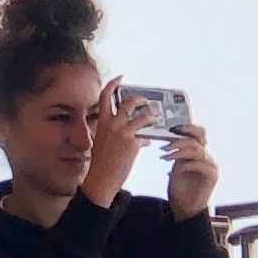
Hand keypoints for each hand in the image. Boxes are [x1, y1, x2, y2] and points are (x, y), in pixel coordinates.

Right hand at [79, 77, 150, 206]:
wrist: (101, 179)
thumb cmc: (102, 164)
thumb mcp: (105, 144)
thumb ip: (118, 135)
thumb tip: (140, 137)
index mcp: (101, 123)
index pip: (104, 97)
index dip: (112, 85)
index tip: (120, 78)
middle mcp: (111, 124)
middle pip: (127, 102)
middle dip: (140, 99)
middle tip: (146, 101)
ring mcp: (122, 132)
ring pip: (142, 115)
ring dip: (152, 115)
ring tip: (156, 117)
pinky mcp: (132, 142)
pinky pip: (146, 133)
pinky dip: (150, 135)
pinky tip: (152, 140)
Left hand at [163, 123, 219, 219]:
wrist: (183, 208)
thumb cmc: (179, 188)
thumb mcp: (175, 165)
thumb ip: (176, 152)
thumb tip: (169, 137)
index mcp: (199, 153)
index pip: (199, 134)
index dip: (188, 127)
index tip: (173, 127)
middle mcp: (207, 157)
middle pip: (198, 139)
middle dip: (180, 139)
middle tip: (165, 145)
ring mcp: (211, 166)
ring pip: (196, 150)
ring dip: (178, 152)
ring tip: (164, 156)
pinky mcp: (212, 175)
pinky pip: (198, 164)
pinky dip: (184, 165)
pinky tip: (172, 170)